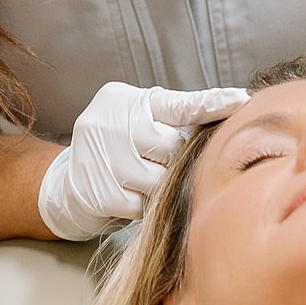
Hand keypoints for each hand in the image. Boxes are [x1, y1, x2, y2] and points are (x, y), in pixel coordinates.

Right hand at [38, 82, 249, 239]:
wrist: (65, 184)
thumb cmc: (115, 148)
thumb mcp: (136, 120)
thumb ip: (170, 119)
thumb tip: (227, 116)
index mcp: (124, 100)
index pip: (176, 104)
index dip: (211, 104)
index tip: (241, 100)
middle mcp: (109, 123)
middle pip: (172, 147)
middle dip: (173, 159)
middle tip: (158, 161)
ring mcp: (101, 158)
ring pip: (159, 179)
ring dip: (159, 185)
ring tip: (140, 178)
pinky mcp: (98, 192)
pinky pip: (142, 204)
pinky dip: (141, 204)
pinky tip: (127, 194)